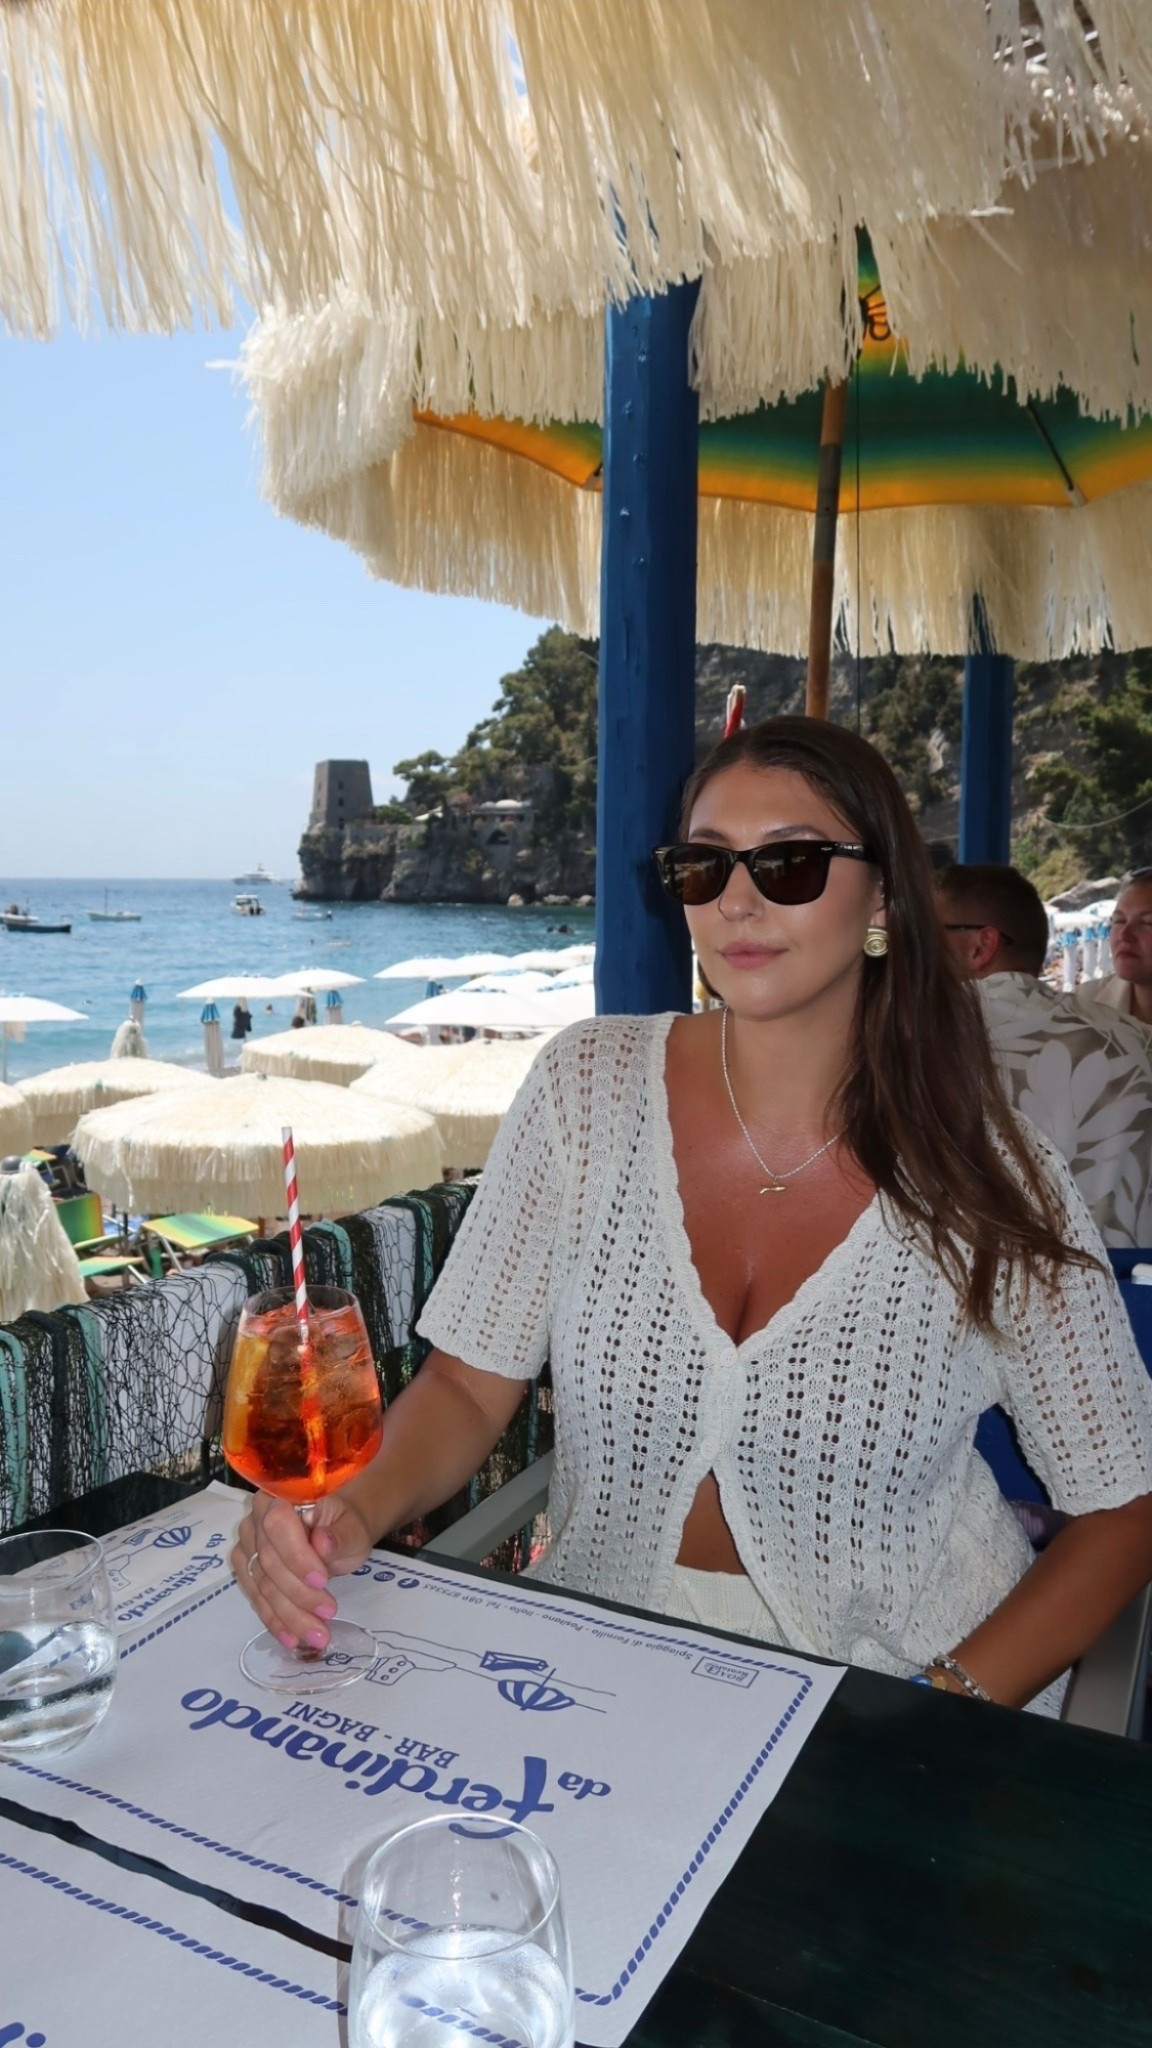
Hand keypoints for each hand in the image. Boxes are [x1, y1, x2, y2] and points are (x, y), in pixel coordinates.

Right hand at [230, 1491, 372, 1652]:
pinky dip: (275, 1621)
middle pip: (269, 1560)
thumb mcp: (354, 1529)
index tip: (322, 1581)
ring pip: (262, 1584)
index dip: (297, 1555)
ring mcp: (248, 1543)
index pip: (279, 1524)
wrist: (336, 1532)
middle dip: (299, 1594)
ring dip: (289, 1615)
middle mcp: (257, 1516)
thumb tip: (322, 1543)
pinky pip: (256, 1598)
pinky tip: (292, 1639)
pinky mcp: (246, 1567)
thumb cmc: (345, 1526)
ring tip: (317, 1636)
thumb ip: (341, 1535)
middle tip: (328, 1614)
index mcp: (282, 1494)